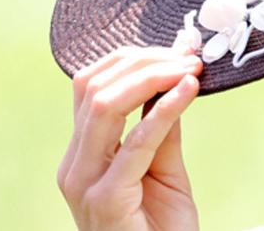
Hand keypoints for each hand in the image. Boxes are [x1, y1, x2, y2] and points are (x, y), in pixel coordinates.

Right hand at [57, 45, 203, 230]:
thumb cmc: (160, 228)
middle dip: (144, 61)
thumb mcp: (163, 169)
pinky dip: (163, 110)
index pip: (90, 85)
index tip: (179, 50)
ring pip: (103, 105)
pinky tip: (187, 91)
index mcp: (81, 153)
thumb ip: (162, 129)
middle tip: (189, 56)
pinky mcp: (106, 200)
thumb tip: (177, 80)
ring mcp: (84, 182)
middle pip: (93, 86)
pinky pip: (134, 143)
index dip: (133, 59)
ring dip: (152, 78)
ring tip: (190, 70)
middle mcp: (74, 164)